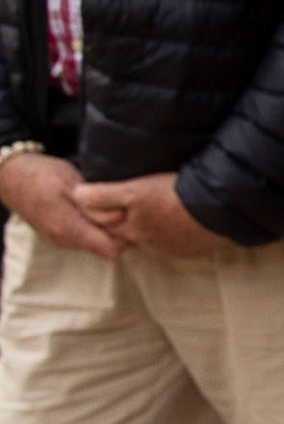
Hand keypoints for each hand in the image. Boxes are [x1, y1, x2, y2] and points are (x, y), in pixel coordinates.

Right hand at [0, 153, 119, 257]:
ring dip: (104, 231)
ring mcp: (58, 240)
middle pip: (104, 248)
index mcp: (68, 227)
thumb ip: (96, 203)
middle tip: (122, 211)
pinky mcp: (55, 236)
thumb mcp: (73, 182)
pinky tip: (91, 211)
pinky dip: (91, 229)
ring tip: (106, 208)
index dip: (125, 236)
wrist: (9, 176)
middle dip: (117, 234)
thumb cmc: (42, 174)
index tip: (130, 218)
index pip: (111, 249)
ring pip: (94, 245)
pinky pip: (82, 239)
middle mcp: (63, 240)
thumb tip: (120, 216)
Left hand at [73, 173, 233, 258]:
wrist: (220, 208)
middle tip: (136, 208)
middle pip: (132, 238)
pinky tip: (184, 221)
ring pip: (156, 242)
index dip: (104, 217)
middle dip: (130, 226)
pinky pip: (181, 244)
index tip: (106, 206)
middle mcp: (151, 246)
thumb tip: (76, 195)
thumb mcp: (135, 191)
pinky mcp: (197, 250)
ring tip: (161, 213)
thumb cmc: (175, 196)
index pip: (108, 229)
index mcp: (133, 232)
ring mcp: (176, 250)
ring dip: (156, 231)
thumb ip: (103, 196)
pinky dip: (179, 235)